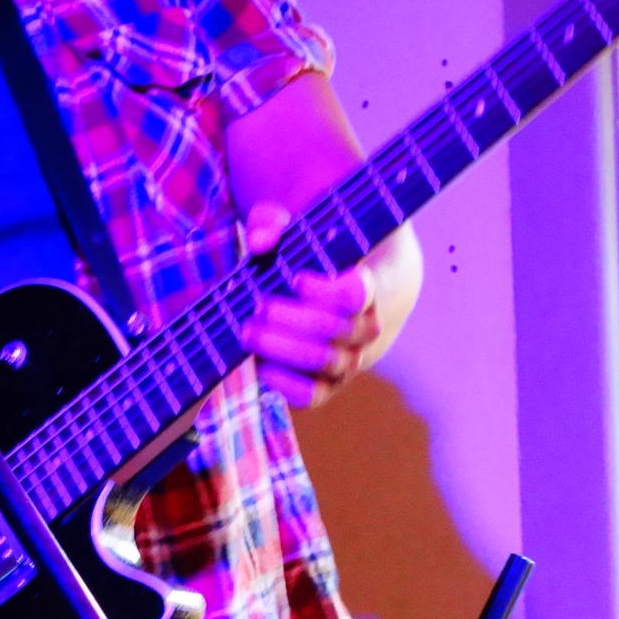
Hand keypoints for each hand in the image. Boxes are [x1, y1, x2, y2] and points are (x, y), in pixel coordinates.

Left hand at [240, 203, 381, 409]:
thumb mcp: (299, 230)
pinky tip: (261, 366)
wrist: (348, 299)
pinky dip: (286, 385)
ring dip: (284, 348)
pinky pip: (312, 396)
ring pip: (326, 362)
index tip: (297, 279)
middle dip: (292, 320)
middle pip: (337, 330)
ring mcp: (350, 359)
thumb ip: (275, 223)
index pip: (358, 295)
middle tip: (259, 306)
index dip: (326, 291)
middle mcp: (365, 327)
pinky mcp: (328, 385)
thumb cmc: (319, 256)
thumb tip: (259, 242)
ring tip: (249, 331)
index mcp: (369, 285)